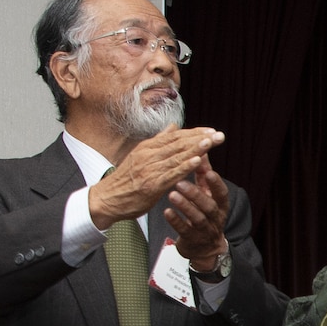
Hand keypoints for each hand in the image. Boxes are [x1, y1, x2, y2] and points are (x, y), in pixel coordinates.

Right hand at [88, 127, 223, 228]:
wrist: (107, 199)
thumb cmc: (126, 180)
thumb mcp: (140, 156)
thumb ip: (158, 142)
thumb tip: (173, 126)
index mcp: (148, 147)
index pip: (175, 136)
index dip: (195, 133)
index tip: (211, 130)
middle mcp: (149, 155)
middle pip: (179, 143)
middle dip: (201, 138)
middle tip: (219, 135)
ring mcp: (150, 169)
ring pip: (176, 156)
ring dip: (196, 148)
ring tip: (212, 142)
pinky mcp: (152, 185)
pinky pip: (171, 174)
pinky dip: (184, 166)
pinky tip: (197, 161)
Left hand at [167, 164, 230, 270]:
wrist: (204, 248)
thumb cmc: (204, 214)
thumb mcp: (207, 195)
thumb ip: (204, 175)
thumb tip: (202, 151)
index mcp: (220, 205)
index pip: (222, 193)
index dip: (216, 183)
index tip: (208, 171)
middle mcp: (215, 218)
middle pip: (208, 206)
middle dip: (196, 194)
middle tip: (180, 182)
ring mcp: (204, 230)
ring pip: (197, 218)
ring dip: (185, 206)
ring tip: (172, 194)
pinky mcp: (192, 239)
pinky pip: (184, 230)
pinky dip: (176, 221)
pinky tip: (166, 212)